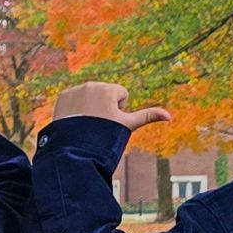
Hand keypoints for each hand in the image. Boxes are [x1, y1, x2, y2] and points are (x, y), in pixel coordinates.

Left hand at [52, 81, 170, 130]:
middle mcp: (92, 85)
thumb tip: (170, 116)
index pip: (120, 94)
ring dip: (90, 107)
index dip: (118, 110)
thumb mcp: (127, 125)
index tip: (110, 121)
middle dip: (104, 106)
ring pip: (90, 96)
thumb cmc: (106, 135)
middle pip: (105, 93)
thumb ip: (147, 116)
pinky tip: (74, 119)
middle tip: (97, 123)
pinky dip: (75, 108)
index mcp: (109, 89)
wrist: (77, 147)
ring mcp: (76, 90)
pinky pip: (74, 99)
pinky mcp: (62, 97)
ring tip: (86, 122)